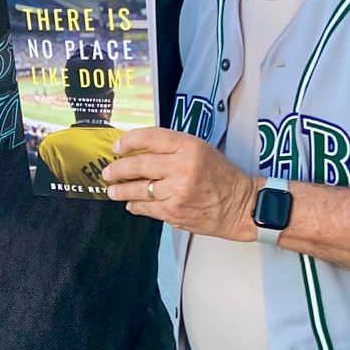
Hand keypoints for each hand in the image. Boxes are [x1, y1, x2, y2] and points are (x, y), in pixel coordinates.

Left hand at [102, 127, 257, 237]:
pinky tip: (131, 204)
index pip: (150, 138)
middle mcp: (181, 167)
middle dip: (118, 169)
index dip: (128, 141)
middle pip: (138, 165)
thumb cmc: (222, 176)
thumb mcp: (201, 150)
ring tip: (112, 190)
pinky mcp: (174, 211)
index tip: (117, 146)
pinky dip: (135, 206)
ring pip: (138, 189)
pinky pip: (146, 208)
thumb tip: (139, 151)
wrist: (241, 205)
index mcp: (189, 146)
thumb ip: (173, 149)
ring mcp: (177, 191)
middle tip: (108, 171)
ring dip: (121, 190)